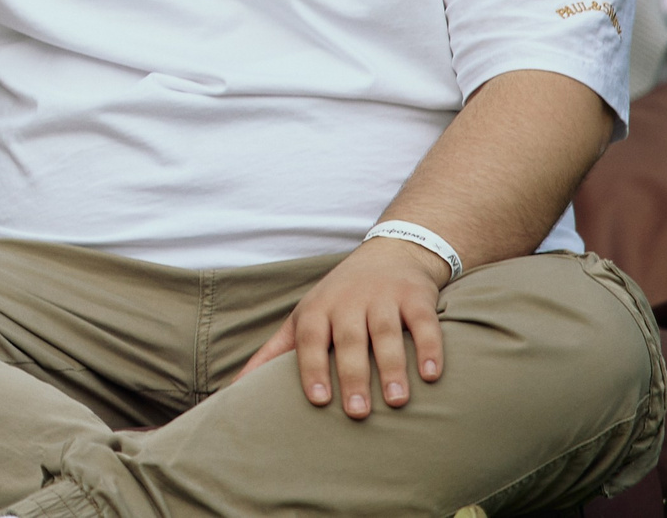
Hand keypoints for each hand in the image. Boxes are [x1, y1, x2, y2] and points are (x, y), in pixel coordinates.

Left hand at [235, 237, 448, 418]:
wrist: (390, 253)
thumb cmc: (338, 299)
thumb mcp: (303, 319)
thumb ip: (273, 354)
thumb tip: (234, 390)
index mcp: (317, 309)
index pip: (310, 339)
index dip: (312, 367)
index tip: (319, 401)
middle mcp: (349, 301)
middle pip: (349, 339)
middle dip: (352, 376)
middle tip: (357, 413)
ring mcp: (384, 298)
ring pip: (386, 333)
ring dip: (392, 367)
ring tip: (396, 401)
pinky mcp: (417, 298)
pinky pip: (424, 324)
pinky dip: (430, 348)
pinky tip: (432, 375)